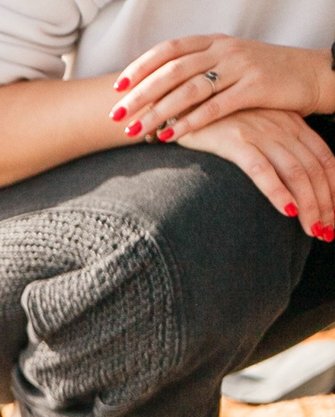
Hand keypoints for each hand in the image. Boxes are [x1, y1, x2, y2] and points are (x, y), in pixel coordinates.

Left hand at [110, 36, 334, 139]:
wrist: (309, 74)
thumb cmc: (261, 74)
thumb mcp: (227, 62)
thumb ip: (196, 69)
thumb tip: (154, 87)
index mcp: (213, 41)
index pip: (168, 50)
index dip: (140, 67)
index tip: (117, 88)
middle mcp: (224, 50)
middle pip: (172, 70)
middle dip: (140, 94)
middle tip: (115, 115)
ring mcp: (241, 67)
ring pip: (190, 89)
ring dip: (158, 111)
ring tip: (134, 130)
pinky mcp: (255, 88)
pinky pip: (215, 107)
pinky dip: (189, 122)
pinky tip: (169, 136)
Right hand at [174, 107, 334, 238]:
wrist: (180, 100)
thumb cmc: (216, 120)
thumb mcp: (254, 127)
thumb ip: (272, 146)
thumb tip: (288, 178)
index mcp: (292, 123)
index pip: (325, 158)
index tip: (334, 215)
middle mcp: (282, 126)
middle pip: (314, 169)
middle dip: (326, 203)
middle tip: (326, 232)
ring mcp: (259, 132)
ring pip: (295, 172)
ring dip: (309, 204)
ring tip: (312, 229)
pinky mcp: (234, 140)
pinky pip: (261, 169)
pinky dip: (277, 190)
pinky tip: (286, 210)